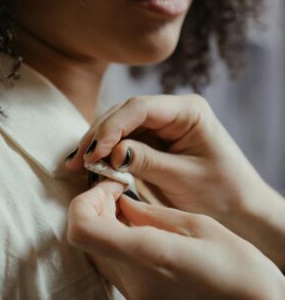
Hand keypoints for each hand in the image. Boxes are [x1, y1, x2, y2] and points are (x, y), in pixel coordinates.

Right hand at [65, 95, 284, 268]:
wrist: (239, 208)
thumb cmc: (222, 193)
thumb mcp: (182, 178)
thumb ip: (146, 161)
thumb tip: (110, 152)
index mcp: (188, 110)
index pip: (140, 108)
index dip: (112, 127)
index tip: (93, 152)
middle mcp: (172, 110)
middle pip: (125, 113)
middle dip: (99, 135)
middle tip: (78, 160)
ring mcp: (162, 124)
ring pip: (120, 124)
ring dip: (98, 143)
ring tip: (79, 163)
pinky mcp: (154, 138)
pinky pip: (124, 139)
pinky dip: (107, 151)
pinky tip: (93, 162)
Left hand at [67, 180, 284, 299]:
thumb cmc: (240, 271)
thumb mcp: (198, 227)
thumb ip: (151, 214)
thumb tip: (121, 202)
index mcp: (148, 255)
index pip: (82, 228)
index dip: (86, 200)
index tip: (111, 184)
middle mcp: (132, 280)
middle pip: (83, 237)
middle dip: (93, 204)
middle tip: (118, 190)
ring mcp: (133, 294)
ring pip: (94, 248)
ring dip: (101, 220)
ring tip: (128, 206)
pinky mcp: (138, 298)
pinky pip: (110, 261)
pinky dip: (112, 237)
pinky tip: (136, 226)